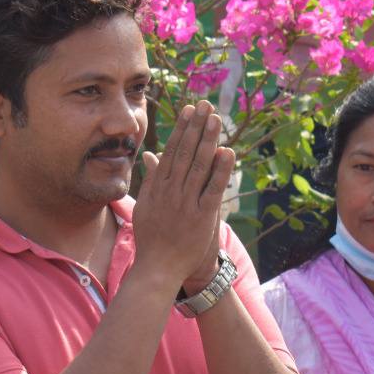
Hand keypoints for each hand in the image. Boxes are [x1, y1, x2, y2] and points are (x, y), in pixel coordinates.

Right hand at [133, 100, 235, 293]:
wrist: (157, 269)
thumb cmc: (151, 239)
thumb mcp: (144, 206)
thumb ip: (150, 180)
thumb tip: (150, 155)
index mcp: (158, 188)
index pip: (172, 152)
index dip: (182, 130)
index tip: (189, 111)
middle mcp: (171, 192)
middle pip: (185, 153)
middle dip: (196, 127)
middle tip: (205, 105)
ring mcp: (186, 204)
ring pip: (199, 166)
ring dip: (208, 141)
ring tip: (216, 119)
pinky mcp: (201, 217)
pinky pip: (213, 189)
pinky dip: (220, 170)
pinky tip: (228, 152)